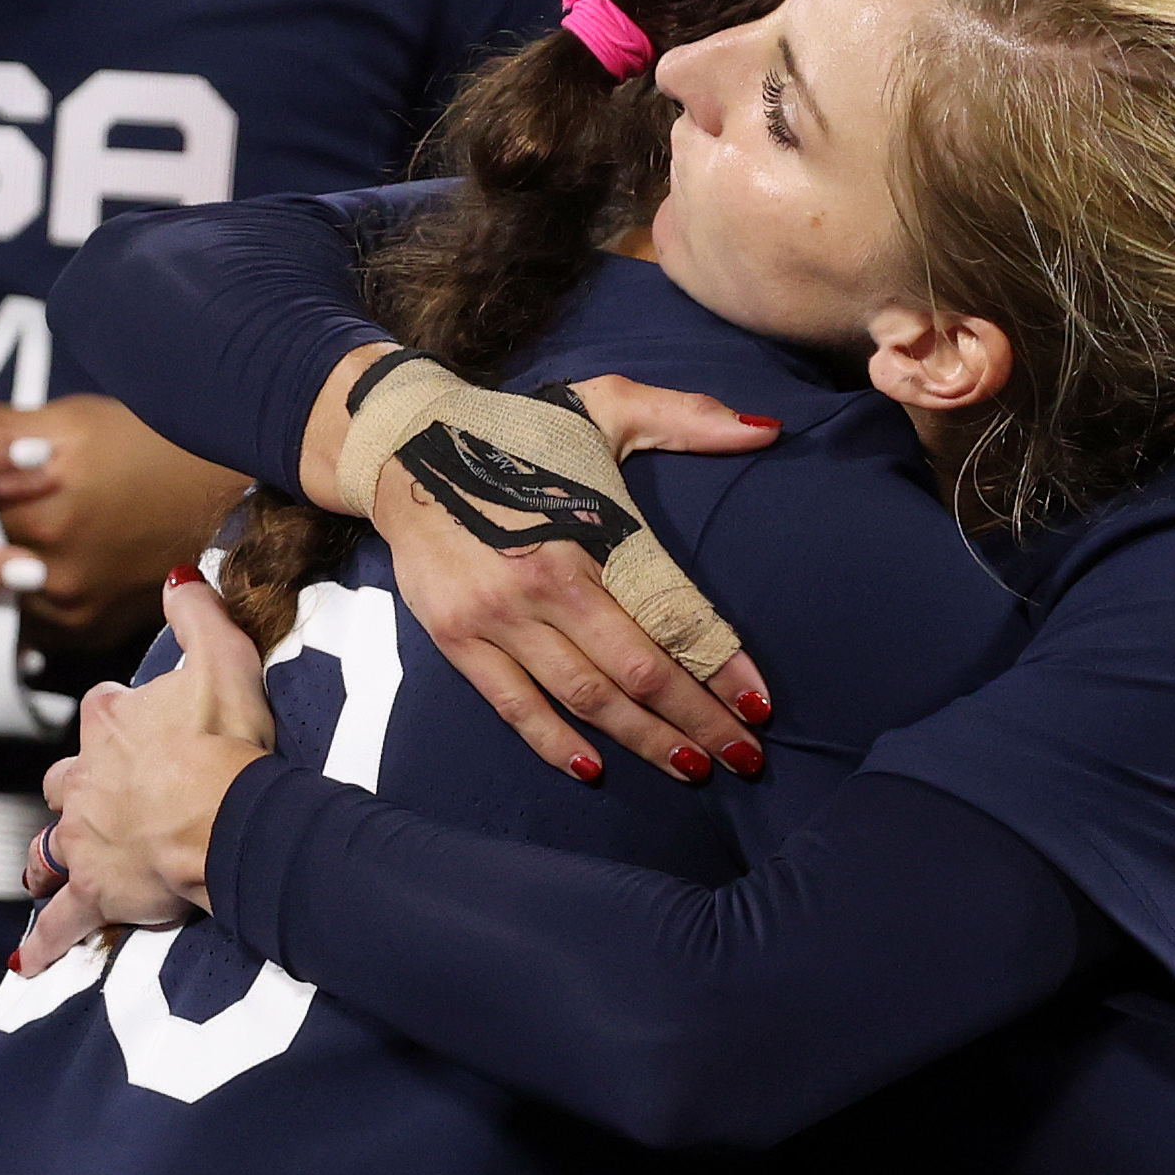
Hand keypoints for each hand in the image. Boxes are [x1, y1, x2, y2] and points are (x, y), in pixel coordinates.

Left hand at [0, 394, 248, 641]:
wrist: (229, 493)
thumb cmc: (156, 445)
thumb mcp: (74, 418)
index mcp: (42, 511)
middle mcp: (53, 571)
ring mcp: (72, 609)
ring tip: (1, 545)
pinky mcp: (90, 632)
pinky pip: (31, 625)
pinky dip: (23, 603)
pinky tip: (33, 573)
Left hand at [17, 576, 277, 970]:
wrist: (222, 815)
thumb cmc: (226, 741)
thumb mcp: (222, 658)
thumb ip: (197, 613)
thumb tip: (180, 576)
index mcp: (111, 723)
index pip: (104, 711)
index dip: (122, 717)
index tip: (144, 724)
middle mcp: (83, 777)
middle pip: (64, 779)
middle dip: (76, 789)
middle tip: (101, 801)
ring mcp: (82, 837)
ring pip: (48, 846)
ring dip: (49, 857)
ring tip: (52, 869)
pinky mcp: (93, 890)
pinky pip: (61, 922)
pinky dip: (46, 942)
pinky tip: (31, 961)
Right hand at [367, 371, 775, 784]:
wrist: (406, 441)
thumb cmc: (520, 430)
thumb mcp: (605, 405)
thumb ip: (689, 417)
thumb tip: (769, 428)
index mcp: (591, 527)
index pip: (673, 611)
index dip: (722, 664)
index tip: (761, 706)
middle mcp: (545, 580)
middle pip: (638, 670)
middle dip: (698, 719)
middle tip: (746, 757)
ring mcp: (496, 616)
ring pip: (584, 696)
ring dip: (643, 740)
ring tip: (693, 768)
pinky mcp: (456, 638)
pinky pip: (513, 705)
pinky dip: (554, 742)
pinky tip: (594, 768)